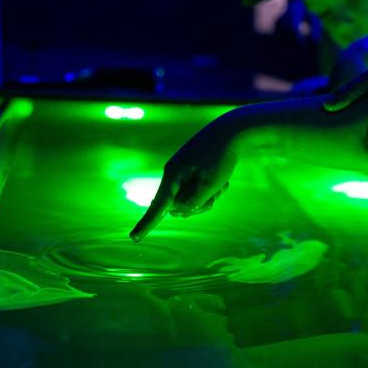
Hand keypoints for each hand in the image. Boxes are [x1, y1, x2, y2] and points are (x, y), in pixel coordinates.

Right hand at [130, 118, 240, 241]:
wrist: (233, 129)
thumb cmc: (221, 157)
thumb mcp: (209, 184)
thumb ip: (192, 202)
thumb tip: (177, 212)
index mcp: (172, 176)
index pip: (158, 206)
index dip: (146, 224)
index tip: (133, 238)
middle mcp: (174, 173)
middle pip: (180, 205)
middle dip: (199, 205)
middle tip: (216, 191)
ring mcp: (183, 171)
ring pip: (193, 198)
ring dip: (209, 196)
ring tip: (222, 182)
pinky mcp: (194, 169)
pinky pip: (201, 188)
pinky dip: (213, 187)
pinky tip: (224, 178)